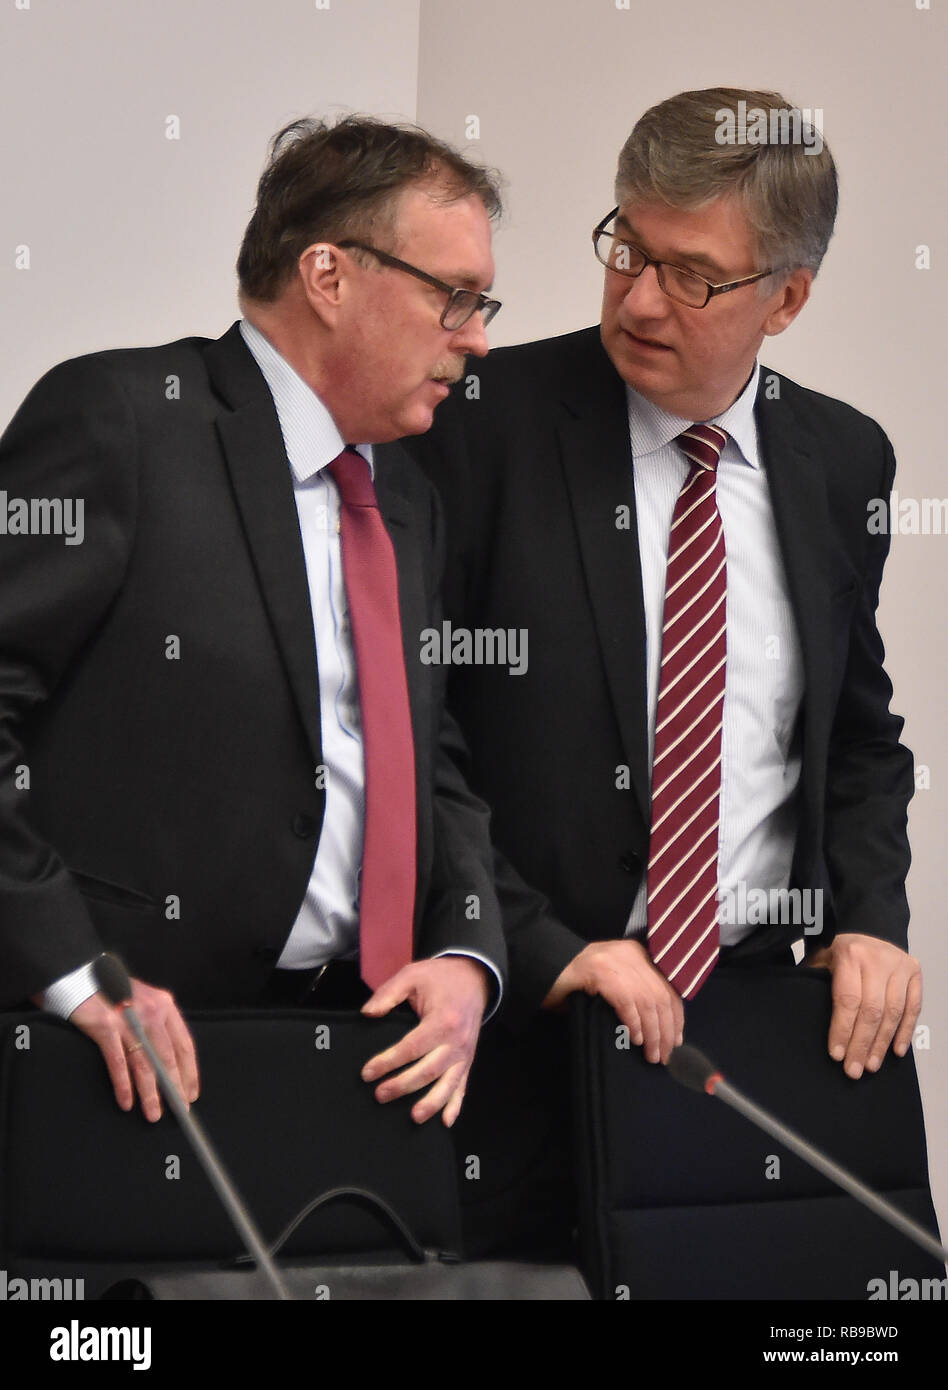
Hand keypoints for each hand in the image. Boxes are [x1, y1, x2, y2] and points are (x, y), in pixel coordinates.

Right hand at [68, 978, 199, 1121]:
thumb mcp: (144, 1002)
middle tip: (179, 1109)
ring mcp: (128, 1019)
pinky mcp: (105, 1026)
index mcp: (165, 1005)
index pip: (184, 1044)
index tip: (192, 1092)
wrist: (80, 975)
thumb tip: (170, 1063)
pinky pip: (118, 1061)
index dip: (189, 1071)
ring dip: (150, 1093)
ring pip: (145, 1063)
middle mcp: (151, 1011)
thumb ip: (158, 1025)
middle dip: (174, 1087)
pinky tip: (127, 1101)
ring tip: (153, 1114)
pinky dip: (124, 1084)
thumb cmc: (113, 994)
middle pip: (167, 1057)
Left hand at [360, 956, 488, 1126]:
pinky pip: (463, 1086)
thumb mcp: (412, 975)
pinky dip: (456, 1105)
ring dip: (431, 1103)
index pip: (411, 1047)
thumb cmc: (440, 978)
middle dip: (402, 1086)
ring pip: (448, 1084)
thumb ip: (388, 993)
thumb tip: (368, 1013)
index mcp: (442, 1020)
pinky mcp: (468, 1060)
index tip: (367, 1073)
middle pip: (428, 1070)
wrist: (473, 977)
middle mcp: (456, 1041)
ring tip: (413, 1117)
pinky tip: (446, 1122)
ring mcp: (465, 1053)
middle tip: (379, 1095)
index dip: (387, 1062)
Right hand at [544, 938, 683, 1063]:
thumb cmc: (576, 981)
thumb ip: (634, 994)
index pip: (668, 986)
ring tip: (652, 1054)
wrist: (543, 967)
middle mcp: (629, 954)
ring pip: (648, 1002)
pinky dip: (634, 1022)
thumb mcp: (613, 981)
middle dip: (666, 1030)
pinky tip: (635, 1039)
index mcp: (636, 953)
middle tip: (664, 1055)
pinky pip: (627, 1001)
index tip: (676, 1040)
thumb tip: (659, 1028)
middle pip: (661, 996)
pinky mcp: (599, 972)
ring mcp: (614, 961)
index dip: (676, 1016)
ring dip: (653, 1033)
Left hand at [808, 933, 921, 1078]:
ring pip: (893, 1012)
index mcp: (850, 954)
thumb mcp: (820, 959)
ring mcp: (900, 965)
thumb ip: (814, 982)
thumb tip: (800, 1019)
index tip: (837, 1054)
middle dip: (861, 1044)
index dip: (842, 1030)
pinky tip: (896, 1051)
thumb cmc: (838, 950)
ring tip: (871, 1065)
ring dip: (882, 1043)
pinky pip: (913, 1007)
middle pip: (871, 1011)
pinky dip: (905, 1031)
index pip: (848, 1000)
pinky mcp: (915, 972)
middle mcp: (878, 958)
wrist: (867, 926)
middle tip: (854, 1070)